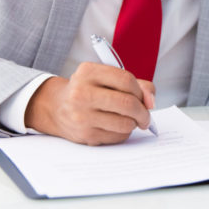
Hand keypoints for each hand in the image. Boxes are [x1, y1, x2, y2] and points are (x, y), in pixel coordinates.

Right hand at [25, 62, 155, 144]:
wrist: (57, 107)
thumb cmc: (89, 90)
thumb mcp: (106, 78)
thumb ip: (134, 84)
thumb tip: (151, 101)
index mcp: (88, 72)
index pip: (126, 80)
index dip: (141, 91)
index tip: (145, 98)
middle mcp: (82, 93)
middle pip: (127, 103)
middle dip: (143, 112)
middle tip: (146, 117)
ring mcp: (82, 115)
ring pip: (125, 123)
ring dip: (134, 123)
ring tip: (129, 120)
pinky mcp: (84, 134)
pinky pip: (116, 137)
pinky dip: (123, 133)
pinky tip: (115, 126)